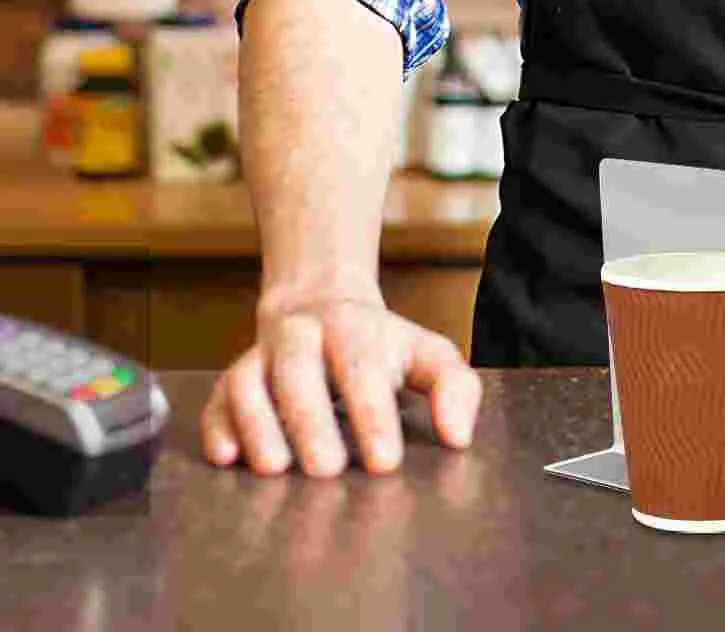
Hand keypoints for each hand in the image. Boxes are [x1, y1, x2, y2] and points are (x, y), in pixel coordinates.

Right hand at [200, 281, 482, 476]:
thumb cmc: (380, 345)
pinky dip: (217, 427)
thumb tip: (458, 435)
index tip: (384, 461)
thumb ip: (453, 388)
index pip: (362, 367)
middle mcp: (302, 336)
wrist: (320, 303)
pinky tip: (227, 457)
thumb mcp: (427, 354)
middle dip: (311, 422)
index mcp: (355, 327)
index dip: (372, 414)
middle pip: (299, 372)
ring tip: (275, 469)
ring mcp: (261, 356)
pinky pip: (215, 400)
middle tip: (328, 471)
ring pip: (247, 382)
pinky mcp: (230, 380)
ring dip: (258, 426)